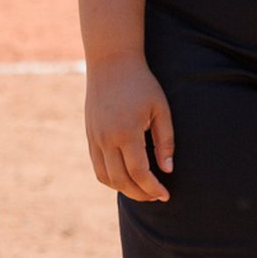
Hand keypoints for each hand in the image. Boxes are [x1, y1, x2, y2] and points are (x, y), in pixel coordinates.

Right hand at [84, 54, 173, 201]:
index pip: (139, 173)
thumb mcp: (160, 108)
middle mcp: (106, 138)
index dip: (153, 188)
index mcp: (126, 131)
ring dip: (124, 189)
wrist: (111, 61)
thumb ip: (165, 140)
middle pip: (121, 180)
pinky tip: (126, 177)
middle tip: (156, 196)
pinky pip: (97, 167)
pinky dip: (111, 178)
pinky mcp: (89, 135)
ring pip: (106, 178)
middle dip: (140, 194)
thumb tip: (167, 170)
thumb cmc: (141, 83)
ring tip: (142, 189)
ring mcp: (94, 137)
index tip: (165, 195)